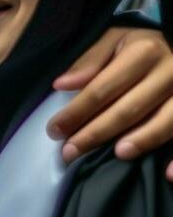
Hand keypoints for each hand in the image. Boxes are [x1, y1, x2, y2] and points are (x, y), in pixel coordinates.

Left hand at [50, 27, 172, 181]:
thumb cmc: (143, 45)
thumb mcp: (116, 40)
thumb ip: (90, 61)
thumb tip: (61, 85)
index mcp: (143, 52)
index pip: (102, 89)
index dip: (76, 112)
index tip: (54, 130)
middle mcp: (170, 72)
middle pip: (128, 109)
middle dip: (96, 133)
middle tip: (70, 152)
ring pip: (165, 122)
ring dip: (141, 141)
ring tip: (117, 155)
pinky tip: (169, 176)